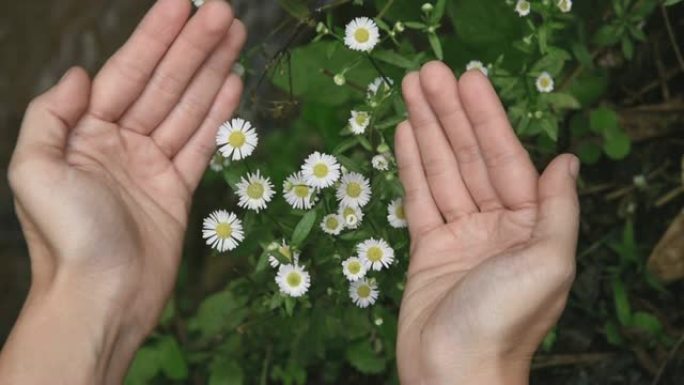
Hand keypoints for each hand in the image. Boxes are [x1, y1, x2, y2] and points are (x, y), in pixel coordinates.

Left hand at [1, 0, 244, 382]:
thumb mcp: (34, 170)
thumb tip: (81, 75)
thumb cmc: (65, 239)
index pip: (126, 73)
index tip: (181, 6)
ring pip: (187, 107)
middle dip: (193, 46)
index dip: (154, 38)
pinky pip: (201, 143)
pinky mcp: (177, 190)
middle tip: (222, 11)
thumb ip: (51, 115)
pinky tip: (232, 84)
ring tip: (234, 36)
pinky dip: (217, 114)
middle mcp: (119, 142)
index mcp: (84, 133)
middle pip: (164, 83)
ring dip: (212, 71)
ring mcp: (151, 165)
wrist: (102, 298)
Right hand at [395, 62, 579, 383]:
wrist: (453, 373)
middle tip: (428, 72)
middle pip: (470, 157)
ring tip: (410, 91)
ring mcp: (460, 235)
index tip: (467, 81)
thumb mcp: (548, 263)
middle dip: (450, 114)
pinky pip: (420, 199)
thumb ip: (557, 208)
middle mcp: (497, 225)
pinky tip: (406, 135)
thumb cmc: (505, 322)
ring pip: (442, 172)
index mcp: (531, 225)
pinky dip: (412, 166)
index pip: (506, 159)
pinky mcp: (428, 248)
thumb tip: (565, 159)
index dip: (487, 117)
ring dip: (427, 130)